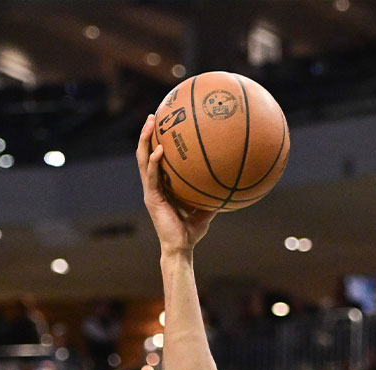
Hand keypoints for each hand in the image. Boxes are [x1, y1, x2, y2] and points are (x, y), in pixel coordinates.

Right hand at [136, 115, 215, 254]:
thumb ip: (213, 194)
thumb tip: (232, 183)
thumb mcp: (206, 208)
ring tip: (150, 124)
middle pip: (146, 153)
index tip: (164, 124)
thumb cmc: (192, 230)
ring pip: (143, 160)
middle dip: (148, 134)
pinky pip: (151, 176)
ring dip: (145, 140)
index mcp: (163, 185)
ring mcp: (150, 190)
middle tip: (153, 115)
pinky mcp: (151, 197)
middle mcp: (154, 184)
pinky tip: (159, 151)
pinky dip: (154, 162)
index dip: (158, 142)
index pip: (157, 158)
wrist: (181, 247)